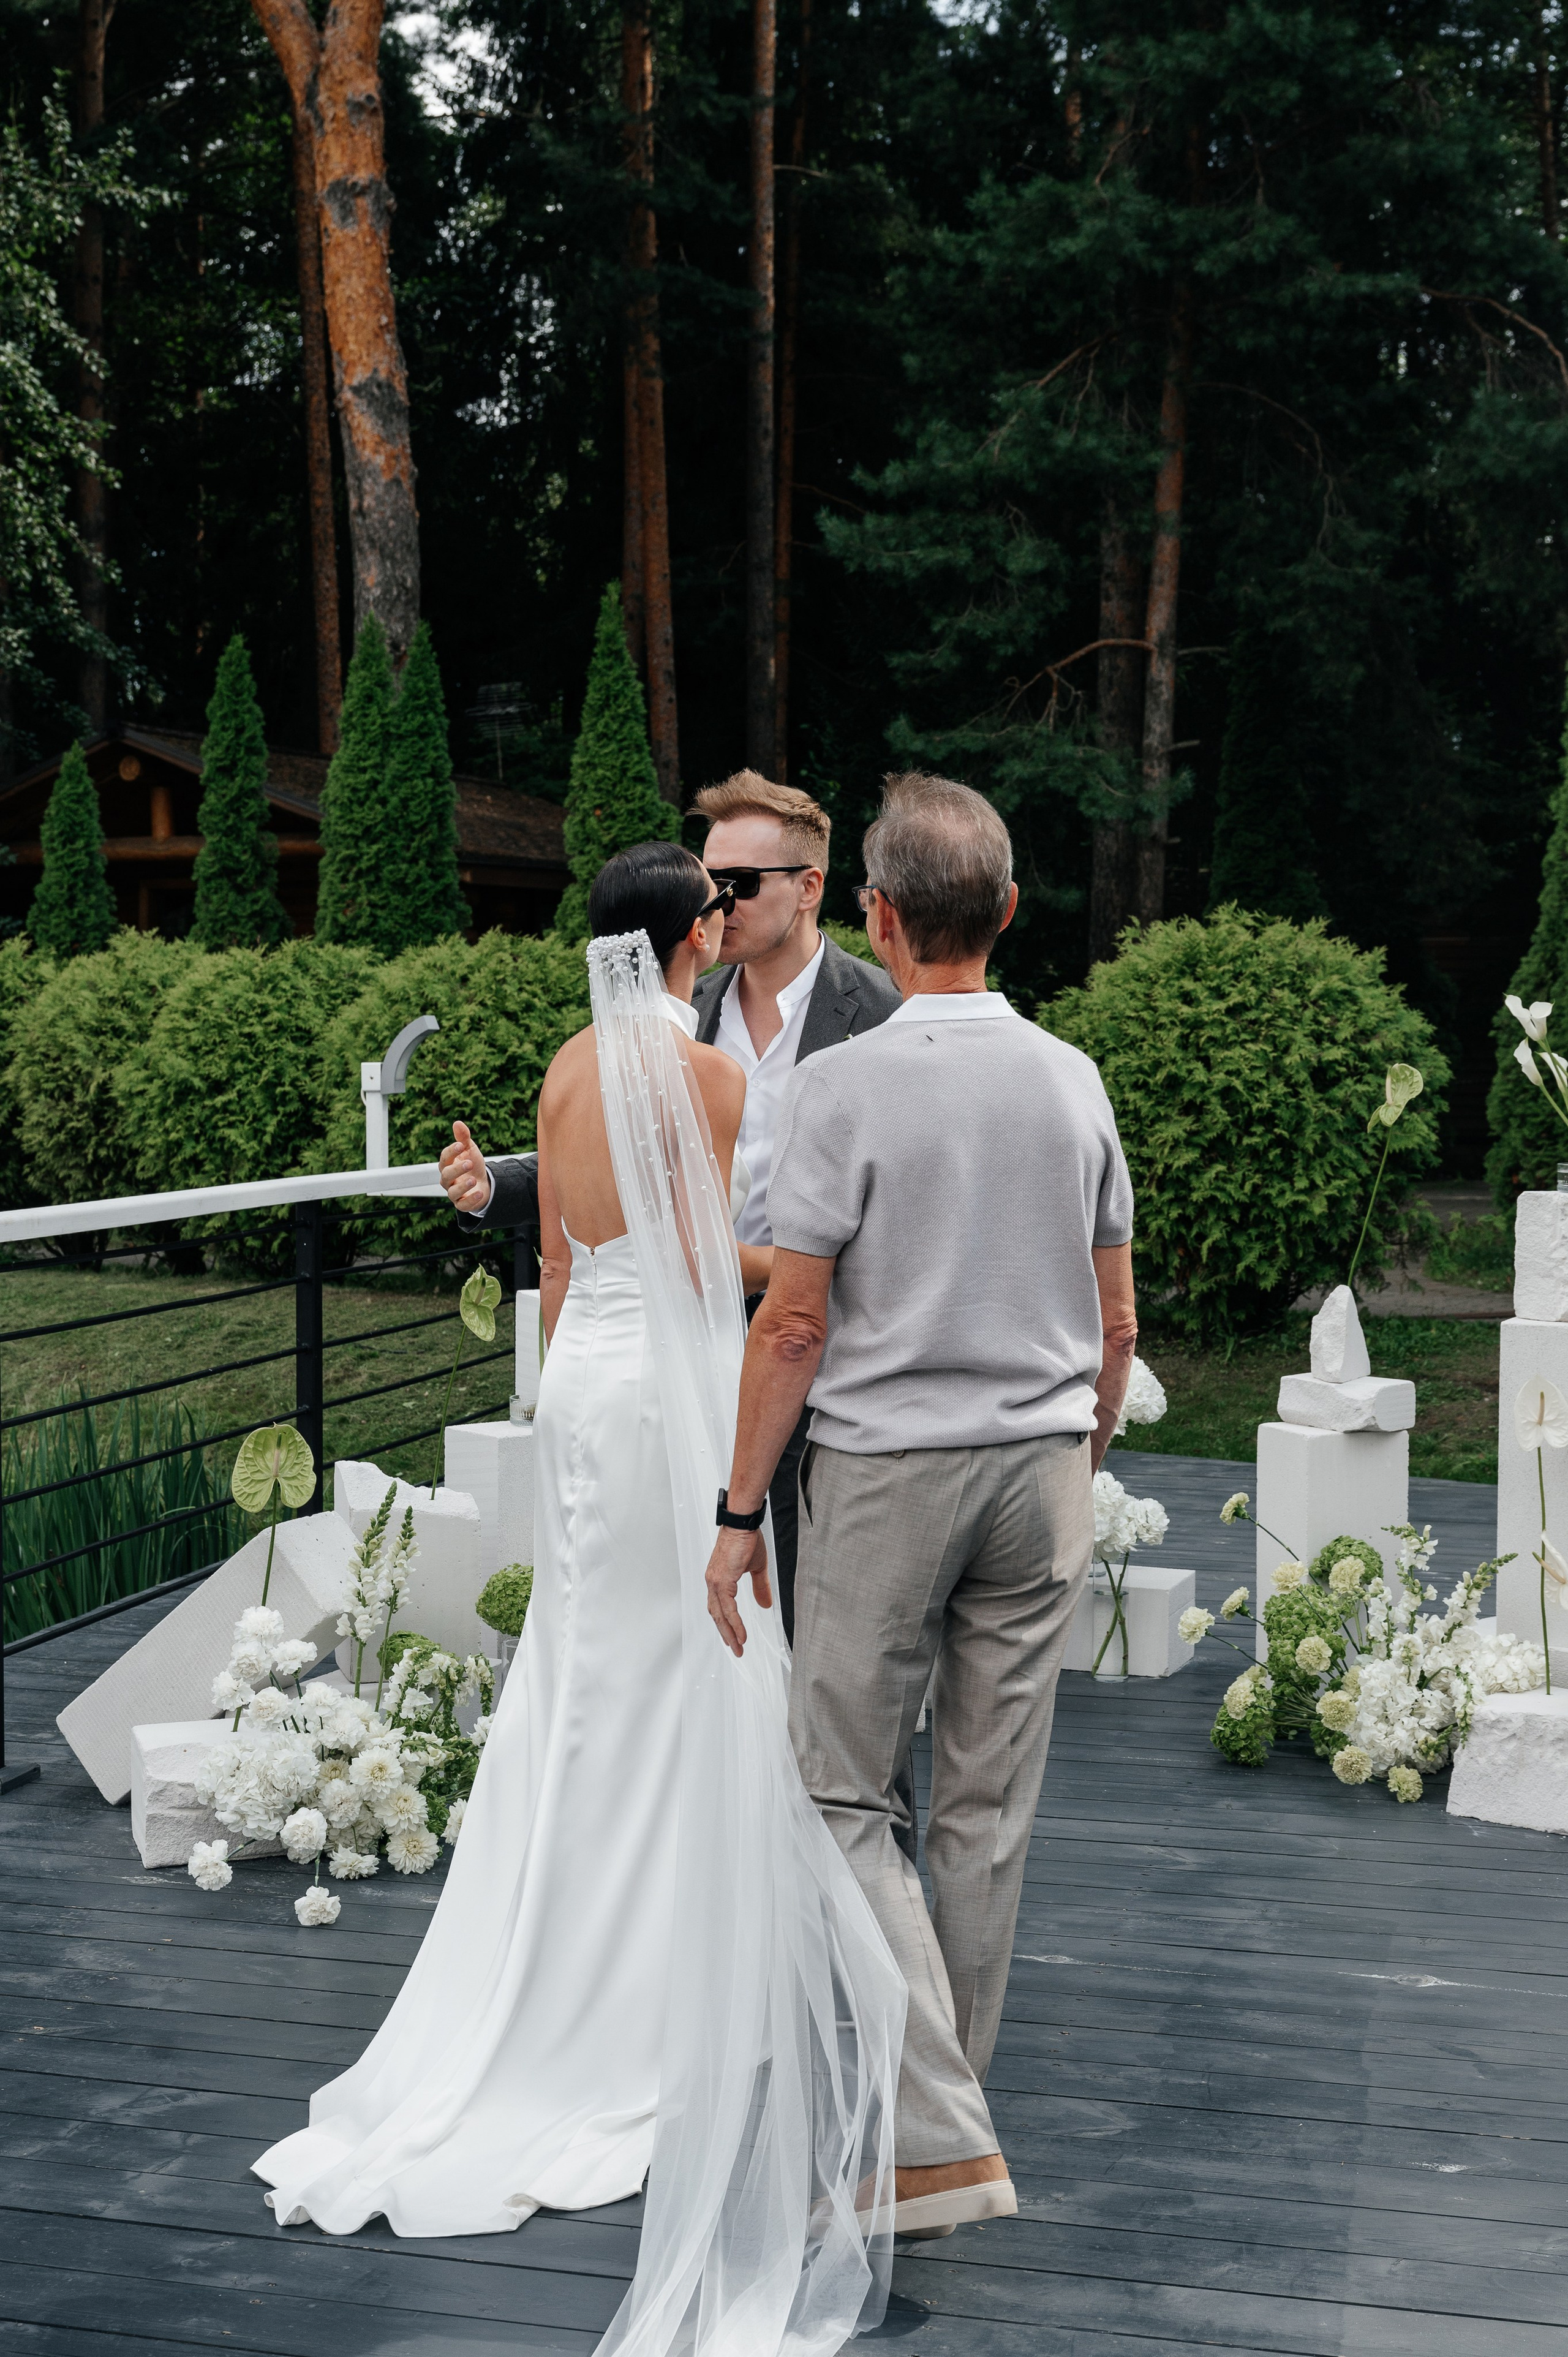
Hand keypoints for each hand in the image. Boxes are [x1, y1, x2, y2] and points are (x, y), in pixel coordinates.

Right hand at [439, 1120, 493, 1213]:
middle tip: (469, 1163)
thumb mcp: (470, 1149)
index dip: (451, 1151)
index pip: (444, 1158)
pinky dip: (471, 1200)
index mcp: (447, 1164)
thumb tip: (457, 1123)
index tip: (461, 1145)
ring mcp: (454, 1192)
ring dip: (462, 1186)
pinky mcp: (462, 1204)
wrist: (484, 1182)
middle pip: (446, 1175)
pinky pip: (463, 1205)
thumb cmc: (473, 1165)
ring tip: (473, 1180)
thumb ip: (463, 1138)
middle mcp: (448, 1179)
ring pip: (452, 1192)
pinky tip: (480, 1193)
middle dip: (457, 1169)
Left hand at [705, 1524, 772, 1656]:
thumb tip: (765, 1605)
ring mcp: (715, 1582)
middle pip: (716, 1615)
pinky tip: (741, 1634)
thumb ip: (759, 1587)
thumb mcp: (756, 1568)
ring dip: (729, 1633)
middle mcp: (713, 1582)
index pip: (719, 1607)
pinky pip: (728, 1608)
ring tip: (738, 1647)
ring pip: (720, 1615)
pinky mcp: (721, 1580)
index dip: (725, 1623)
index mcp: (718, 1579)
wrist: (743, 1524)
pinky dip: (734, 1623)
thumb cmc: (747, 1540)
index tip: (734, 1637)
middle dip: (726, 1634)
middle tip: (736, 1649)